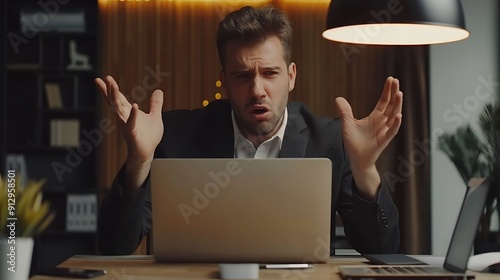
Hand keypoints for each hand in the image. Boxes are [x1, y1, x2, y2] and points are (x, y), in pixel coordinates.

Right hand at [95, 76, 163, 190]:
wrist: (147, 153)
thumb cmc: (148, 137)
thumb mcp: (155, 116)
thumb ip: (155, 104)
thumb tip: (159, 91)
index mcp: (128, 113)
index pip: (118, 98)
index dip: (111, 89)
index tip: (105, 78)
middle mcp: (124, 118)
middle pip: (115, 102)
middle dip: (111, 90)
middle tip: (106, 79)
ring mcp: (127, 126)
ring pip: (119, 110)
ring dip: (116, 98)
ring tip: (114, 86)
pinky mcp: (132, 134)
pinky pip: (131, 123)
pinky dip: (132, 115)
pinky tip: (134, 106)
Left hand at [335, 76, 402, 196]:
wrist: (356, 159)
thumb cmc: (354, 142)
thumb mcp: (347, 123)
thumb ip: (345, 111)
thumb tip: (338, 98)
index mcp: (375, 117)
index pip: (384, 101)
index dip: (387, 91)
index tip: (391, 79)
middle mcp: (382, 122)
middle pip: (391, 105)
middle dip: (394, 93)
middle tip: (396, 81)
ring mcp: (384, 131)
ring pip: (393, 116)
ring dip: (397, 105)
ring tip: (399, 94)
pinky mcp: (384, 140)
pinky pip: (392, 131)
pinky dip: (396, 124)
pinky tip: (398, 115)